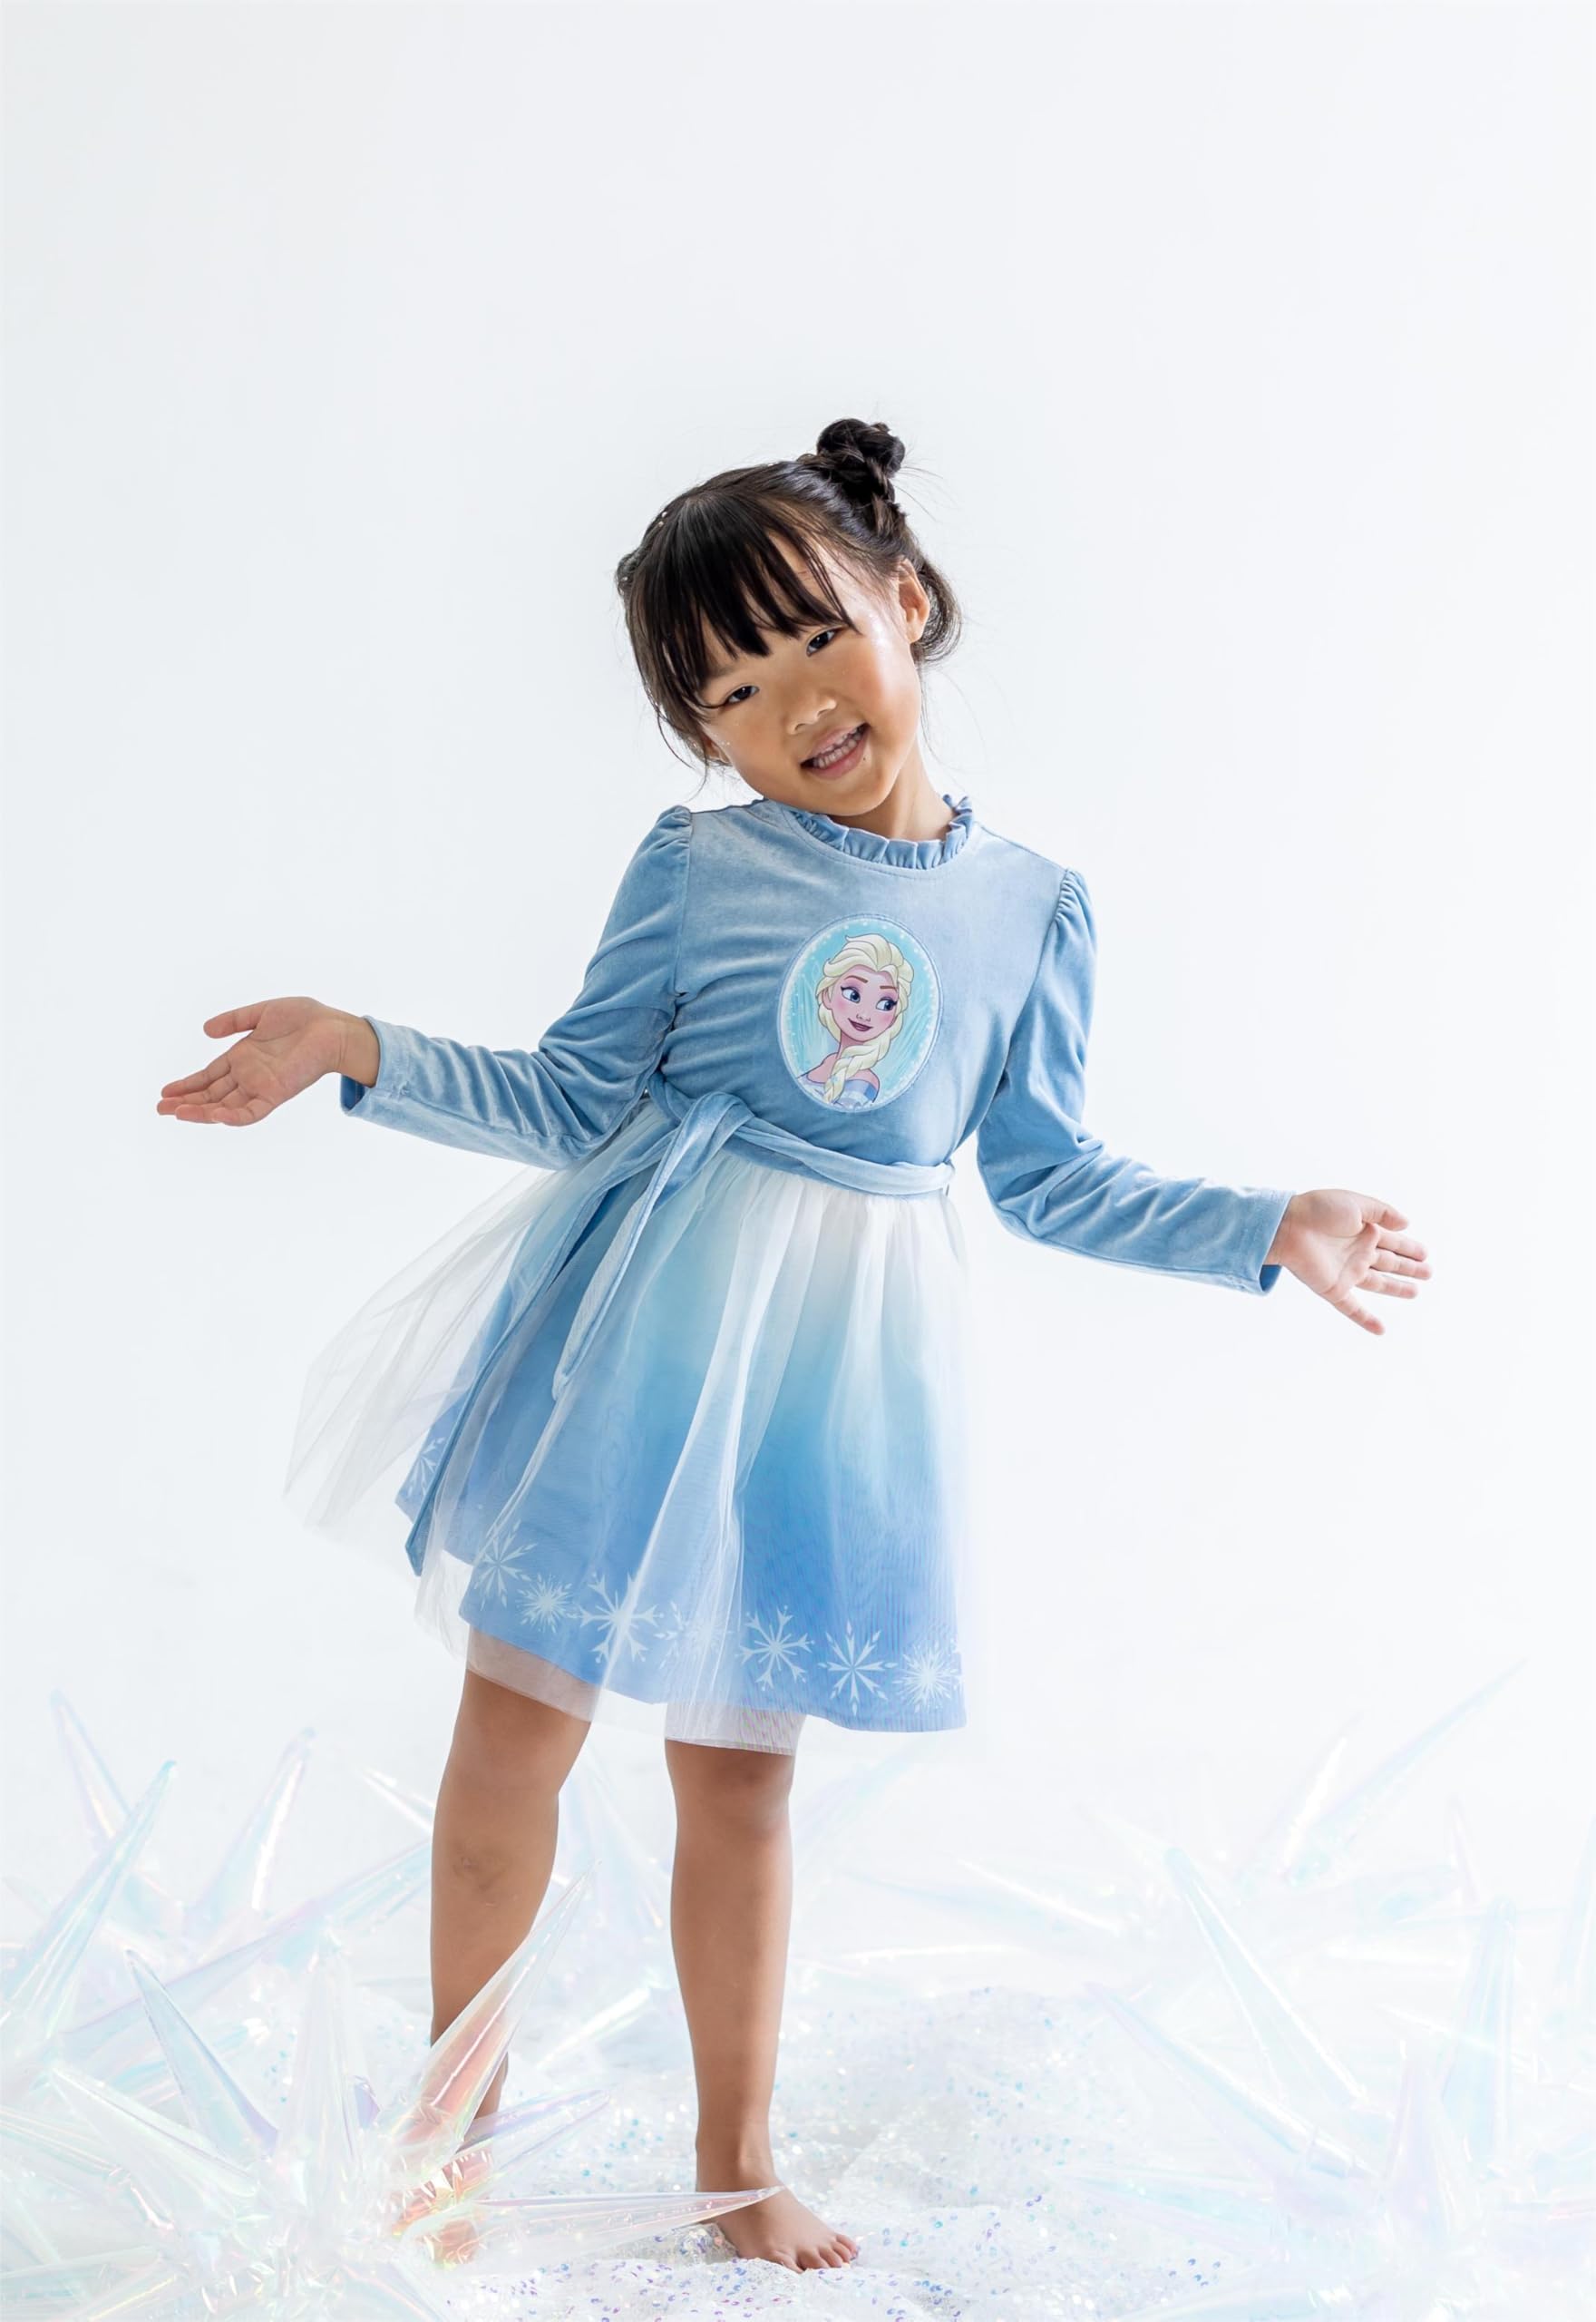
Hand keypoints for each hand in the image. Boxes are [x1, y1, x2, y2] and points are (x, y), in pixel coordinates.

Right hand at [156, 998, 362, 1125]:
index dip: (188, 1084)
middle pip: (212, 1095)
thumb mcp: (261, 1014)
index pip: (209, 1076)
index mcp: (244, 1057)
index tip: (165, 1092)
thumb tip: (205, 1030)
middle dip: (186, 1102)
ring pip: (226, 1107)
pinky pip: (252, 1111)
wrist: (333, 1027)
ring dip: (202, 1111)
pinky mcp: (277, 1093)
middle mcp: (250, 1075)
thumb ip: (234, 1021)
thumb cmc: (305, 1018)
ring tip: (177, 1113)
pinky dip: (234, 1116)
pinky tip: (215, 1116)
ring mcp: (262, 1086)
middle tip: (160, 1108)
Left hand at [1267, 1190, 1430, 1335]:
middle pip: (1390, 1262)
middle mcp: (1357, 1252)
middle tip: (1429, 1272)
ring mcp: (1347, 1272)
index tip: (1426, 1253)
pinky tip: (1381, 1330)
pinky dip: (1366, 1320)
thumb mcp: (1356, 1203)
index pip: (1393, 1242)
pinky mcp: (1334, 1289)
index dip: (1410, 1247)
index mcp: (1363, 1231)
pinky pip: (1352, 1309)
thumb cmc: (1319, 1210)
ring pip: (1378, 1283)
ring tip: (1416, 1291)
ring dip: (1397, 1288)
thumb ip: (1382, 1212)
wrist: (1288, 1227)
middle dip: (1409, 1267)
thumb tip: (1407, 1223)